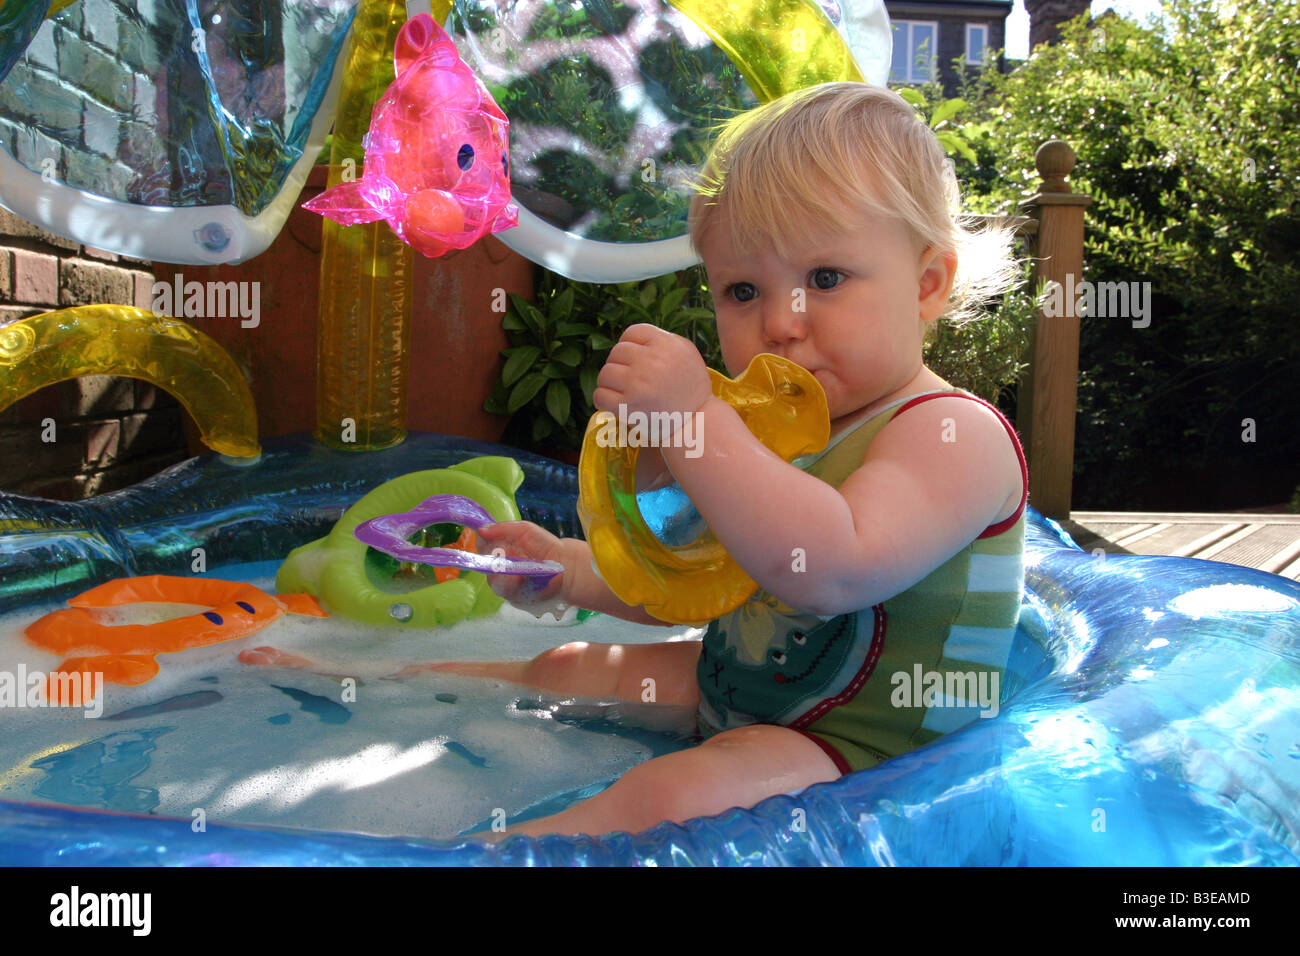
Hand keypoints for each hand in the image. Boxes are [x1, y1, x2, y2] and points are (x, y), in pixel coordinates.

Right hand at [476, 520, 571, 616]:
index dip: (484, 544)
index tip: (492, 540)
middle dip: (491, 557)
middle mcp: (500, 567)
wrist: (565, 564)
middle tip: (503, 551)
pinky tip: (516, 577)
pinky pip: (505, 590)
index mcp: (499, 550)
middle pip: (484, 564)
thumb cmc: (545, 545)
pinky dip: (508, 583)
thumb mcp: (524, 530)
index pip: (482, 547)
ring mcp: (505, 582)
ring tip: (510, 565)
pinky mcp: (513, 596)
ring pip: (492, 578)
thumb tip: (480, 530)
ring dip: (500, 571)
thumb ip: (502, 529)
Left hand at [593, 324, 712, 421]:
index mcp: (666, 344)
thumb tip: (629, 340)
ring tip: (626, 391)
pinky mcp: (627, 406)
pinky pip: (599, 395)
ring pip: (605, 373)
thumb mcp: (685, 352)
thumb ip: (660, 340)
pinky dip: (604, 400)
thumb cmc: (690, 386)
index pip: (632, 332)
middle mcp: (651, 361)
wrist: (697, 422)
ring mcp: (637, 383)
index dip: (631, 346)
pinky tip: (616, 403)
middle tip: (634, 380)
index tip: (638, 360)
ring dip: (611, 383)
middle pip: (617, 352)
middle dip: (622, 365)